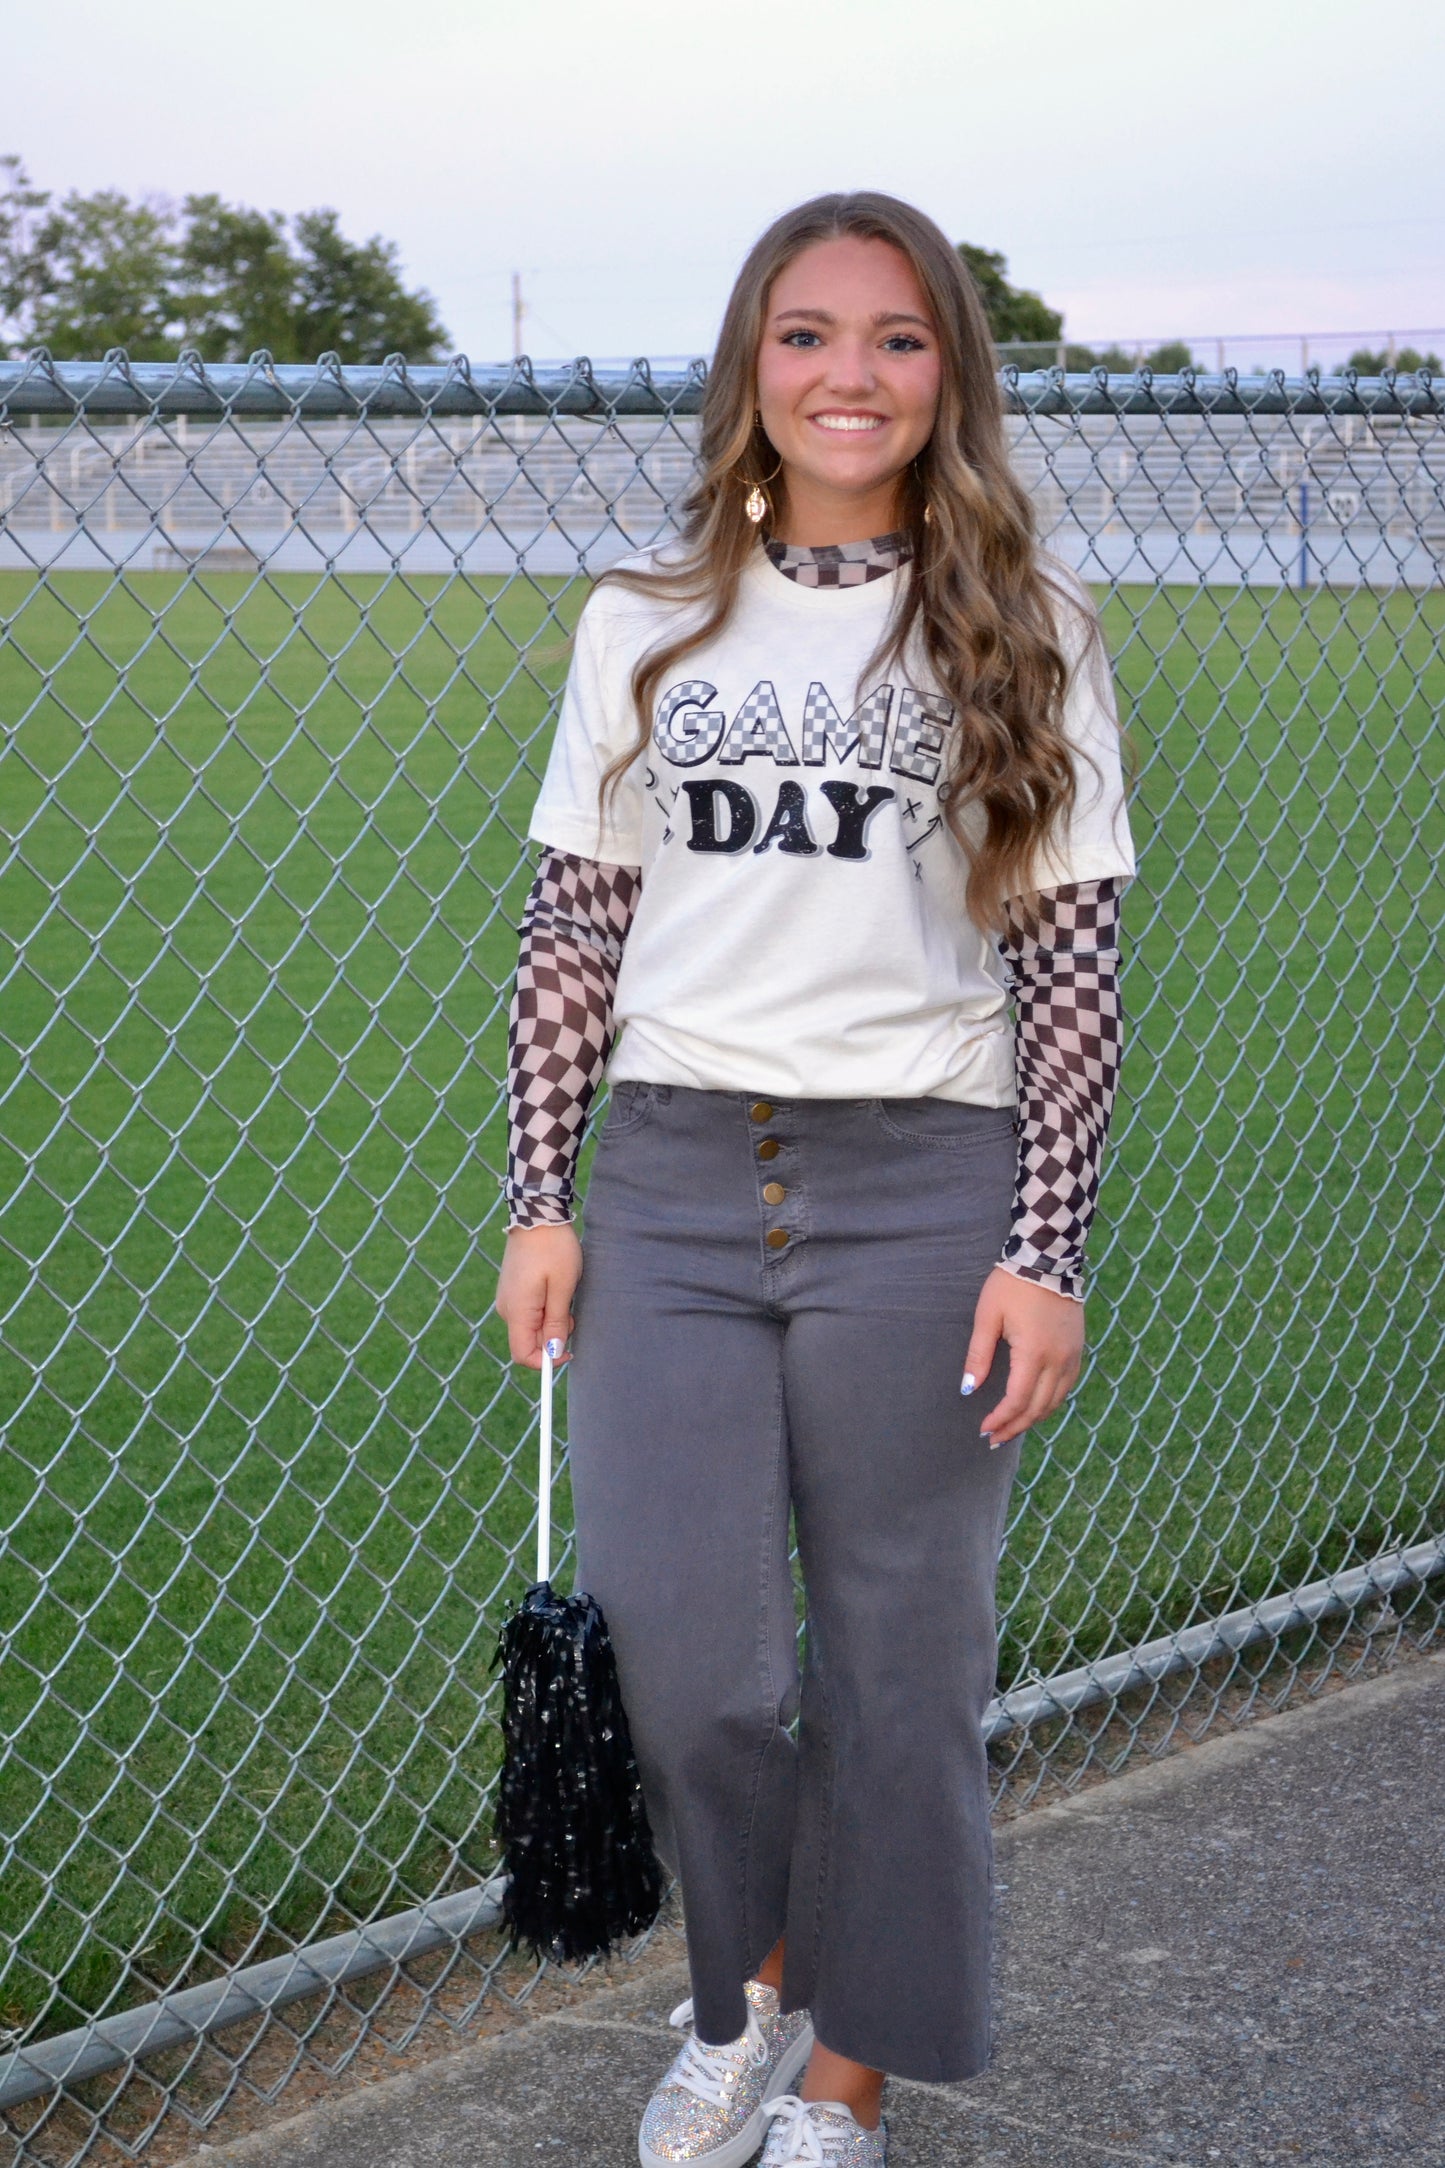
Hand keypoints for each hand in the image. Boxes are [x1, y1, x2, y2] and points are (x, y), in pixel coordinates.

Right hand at [496, 1223, 582, 1368]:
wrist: (537, 1215)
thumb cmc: (554, 1249)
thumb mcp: (562, 1287)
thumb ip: (557, 1322)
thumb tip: (553, 1352)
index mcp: (517, 1311)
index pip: (522, 1355)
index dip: (546, 1361)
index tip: (569, 1351)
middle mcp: (506, 1309)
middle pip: (527, 1342)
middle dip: (552, 1337)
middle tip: (571, 1312)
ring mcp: (507, 1298)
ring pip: (530, 1327)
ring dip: (551, 1322)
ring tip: (564, 1295)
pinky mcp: (512, 1290)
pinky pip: (528, 1312)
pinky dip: (545, 1310)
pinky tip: (555, 1290)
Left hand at [962, 1265, 1083, 1447]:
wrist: (1048, 1259)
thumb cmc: (1011, 1285)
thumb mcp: (987, 1316)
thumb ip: (978, 1355)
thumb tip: (968, 1389)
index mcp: (1034, 1353)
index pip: (1017, 1400)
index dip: (1000, 1419)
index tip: (984, 1429)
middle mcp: (1058, 1360)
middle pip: (1037, 1408)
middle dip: (1015, 1427)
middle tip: (995, 1439)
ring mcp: (1072, 1356)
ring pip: (1055, 1401)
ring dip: (1033, 1419)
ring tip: (1013, 1428)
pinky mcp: (1078, 1349)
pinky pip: (1067, 1387)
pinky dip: (1050, 1403)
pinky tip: (1036, 1407)